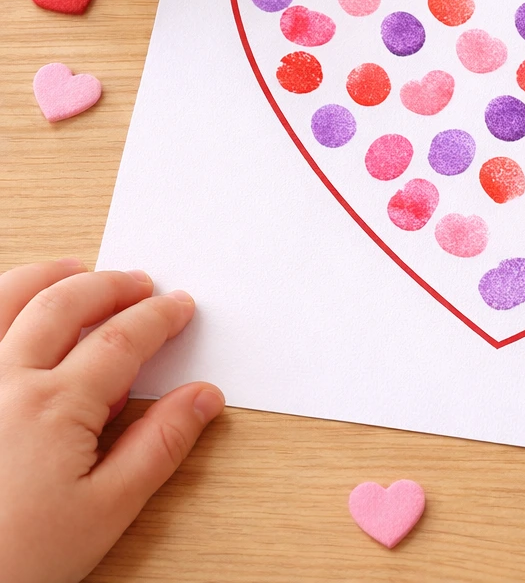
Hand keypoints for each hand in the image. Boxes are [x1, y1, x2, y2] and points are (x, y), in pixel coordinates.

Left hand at [0, 260, 223, 582]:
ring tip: (74, 271)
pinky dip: (0, 303)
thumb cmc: (13, 561)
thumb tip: (203, 399)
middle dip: (111, 284)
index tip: (178, 307)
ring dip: (47, 276)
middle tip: (139, 284)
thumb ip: (159, 446)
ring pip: (6, 299)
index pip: (122, 338)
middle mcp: (5, 380)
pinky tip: (14, 308)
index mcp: (54, 405)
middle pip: (65, 303)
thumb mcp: (104, 512)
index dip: (159, 316)